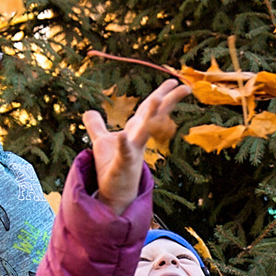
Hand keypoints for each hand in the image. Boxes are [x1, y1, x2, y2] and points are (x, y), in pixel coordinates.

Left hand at [84, 78, 183, 213]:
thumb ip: (96, 126)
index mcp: (133, 131)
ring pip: (143, 131)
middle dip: (167, 100)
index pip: (148, 108)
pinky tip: (123, 136)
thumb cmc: (110, 168)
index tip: (174, 80)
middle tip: (185, 87)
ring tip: (158, 99)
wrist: (112, 194)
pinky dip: (124, 144)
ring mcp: (132, 152)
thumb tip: (89, 111)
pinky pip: (124, 153)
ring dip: (151, 116)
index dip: (160, 93)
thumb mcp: (100, 142)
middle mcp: (137, 139)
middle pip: (153, 115)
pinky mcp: (123, 166)